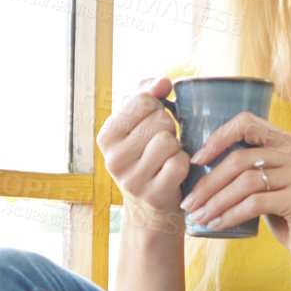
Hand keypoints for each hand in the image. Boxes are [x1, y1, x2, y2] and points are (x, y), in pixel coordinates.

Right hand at [97, 78, 188, 230]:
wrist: (149, 208)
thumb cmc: (147, 156)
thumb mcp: (139, 124)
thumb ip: (147, 94)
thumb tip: (162, 82)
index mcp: (106, 136)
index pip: (142, 100)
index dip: (157, 107)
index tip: (152, 123)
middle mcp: (113, 158)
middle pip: (159, 120)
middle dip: (168, 128)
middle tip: (161, 145)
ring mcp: (132, 179)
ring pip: (168, 141)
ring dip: (176, 147)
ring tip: (167, 157)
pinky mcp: (153, 194)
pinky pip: (179, 163)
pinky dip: (184, 164)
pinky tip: (174, 172)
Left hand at [183, 113, 290, 277]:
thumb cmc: (288, 219)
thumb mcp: (269, 188)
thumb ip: (248, 171)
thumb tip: (199, 167)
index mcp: (287, 143)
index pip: (247, 123)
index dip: (218, 138)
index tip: (196, 161)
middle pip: (240, 158)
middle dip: (208, 182)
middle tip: (189, 202)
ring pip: (246, 182)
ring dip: (216, 201)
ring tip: (199, 216)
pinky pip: (255, 203)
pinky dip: (231, 215)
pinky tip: (217, 225)